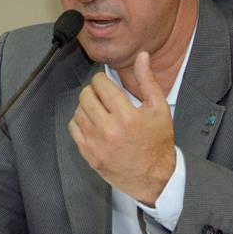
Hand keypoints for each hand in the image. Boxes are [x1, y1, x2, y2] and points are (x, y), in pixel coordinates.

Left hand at [68, 52, 175, 205]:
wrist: (154, 177)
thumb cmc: (158, 142)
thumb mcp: (159, 109)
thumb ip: (147, 81)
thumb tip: (141, 56)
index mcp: (126, 117)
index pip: (100, 85)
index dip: (102, 79)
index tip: (106, 83)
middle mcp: (108, 130)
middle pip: (86, 96)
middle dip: (93, 91)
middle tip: (102, 95)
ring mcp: (96, 144)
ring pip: (78, 111)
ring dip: (86, 106)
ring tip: (99, 109)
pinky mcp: (88, 154)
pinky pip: (74, 129)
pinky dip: (80, 121)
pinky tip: (93, 122)